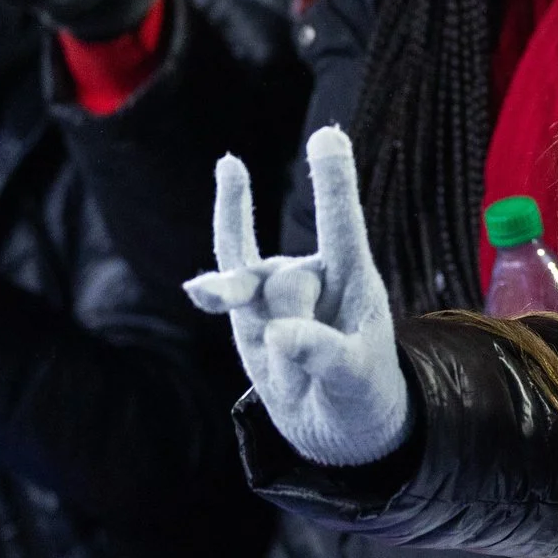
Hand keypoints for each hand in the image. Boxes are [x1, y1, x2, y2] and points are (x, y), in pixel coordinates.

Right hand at [183, 126, 408, 466]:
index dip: (333, 181)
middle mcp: (315, 273)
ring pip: (249, 286)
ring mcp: (276, 290)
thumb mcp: (355, 378)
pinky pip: (226, 282)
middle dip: (295, 329)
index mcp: (356, 278)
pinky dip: (211, 283)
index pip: (343, 223)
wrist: (335, 423)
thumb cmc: (360, 391)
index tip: (327, 134)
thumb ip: (324, 354)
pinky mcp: (247, 312)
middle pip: (288, 279)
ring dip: (243, 310)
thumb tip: (277, 335)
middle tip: (313, 370)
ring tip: (252, 340)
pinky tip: (197, 286)